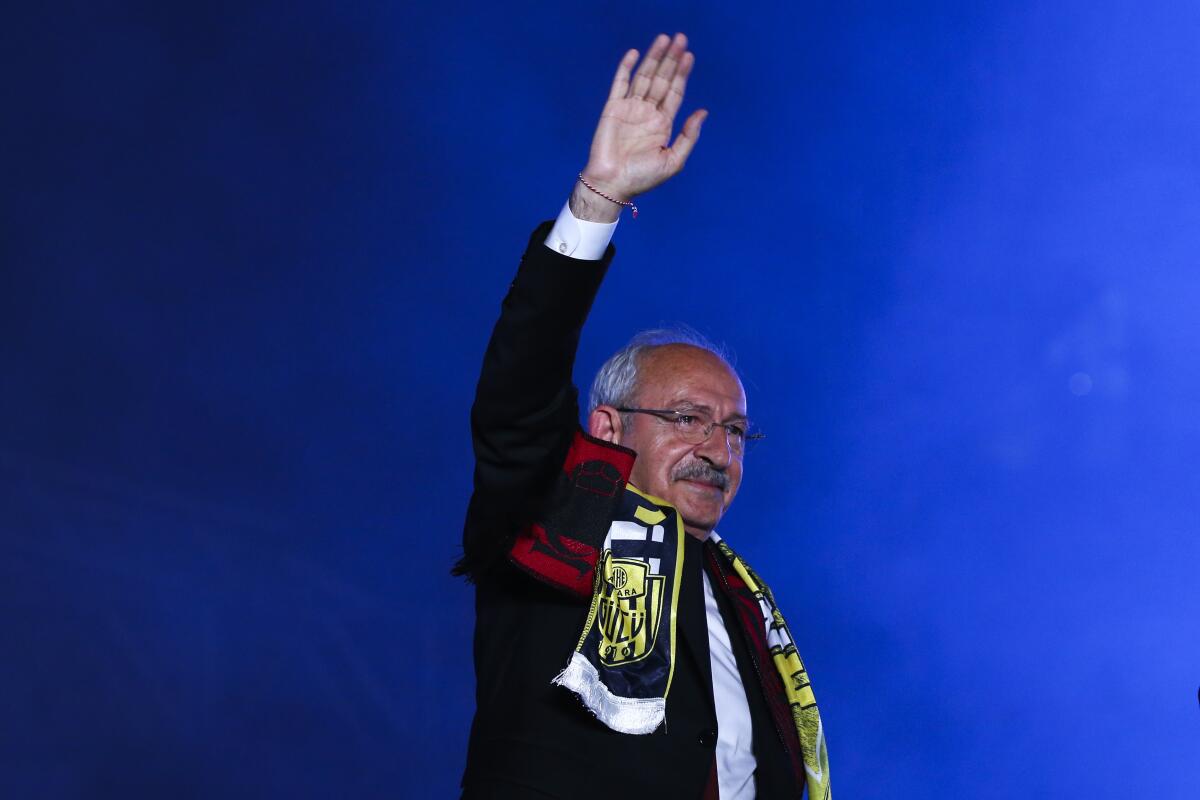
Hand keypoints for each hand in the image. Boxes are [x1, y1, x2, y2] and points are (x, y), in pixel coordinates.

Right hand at [572, 33, 706, 221]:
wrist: (612, 184)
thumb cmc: (642, 178)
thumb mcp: (673, 160)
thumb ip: (688, 136)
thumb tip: (703, 111)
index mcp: (663, 124)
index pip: (675, 92)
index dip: (682, 74)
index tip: (689, 56)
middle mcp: (647, 113)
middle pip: (662, 79)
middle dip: (671, 60)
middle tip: (680, 38)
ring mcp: (630, 109)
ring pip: (644, 76)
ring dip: (654, 57)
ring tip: (663, 39)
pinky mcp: (612, 108)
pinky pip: (620, 83)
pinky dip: (626, 67)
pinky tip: (635, 53)